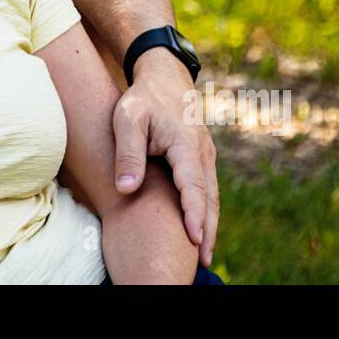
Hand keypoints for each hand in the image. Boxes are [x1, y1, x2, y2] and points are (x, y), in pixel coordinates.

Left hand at [111, 49, 218, 266]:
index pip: (192, 185)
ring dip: (209, 225)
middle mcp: (201, 152)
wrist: (164, 78)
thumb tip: (126, 189)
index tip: (194, 239)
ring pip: (211, 196)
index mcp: (185, 143)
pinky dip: (206, 211)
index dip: (194, 213)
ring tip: (204, 255)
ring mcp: (205, 156)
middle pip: (208, 197)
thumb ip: (128, 153)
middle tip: (204, 261)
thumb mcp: (127, 119)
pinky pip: (206, 189)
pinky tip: (200, 231)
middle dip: (207, 230)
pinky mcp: (201, 159)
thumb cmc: (141, 100)